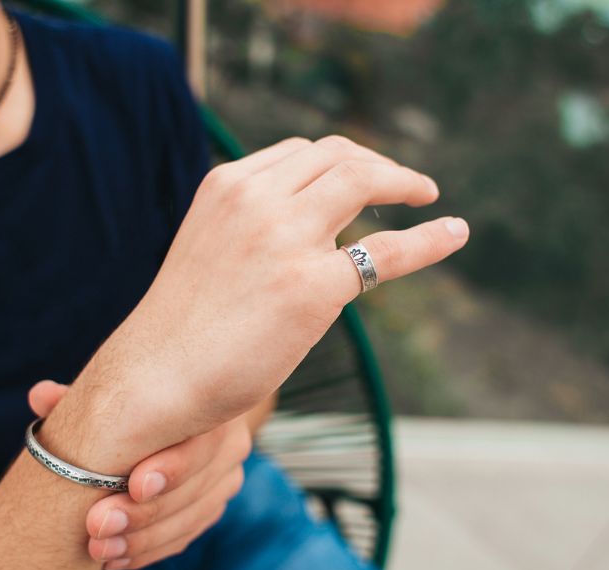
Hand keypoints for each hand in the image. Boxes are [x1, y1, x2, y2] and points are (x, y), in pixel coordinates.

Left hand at [29, 380, 250, 569]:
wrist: (176, 409)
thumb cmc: (140, 393)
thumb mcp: (113, 392)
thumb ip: (80, 395)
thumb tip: (41, 396)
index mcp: (209, 406)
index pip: (200, 442)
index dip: (171, 468)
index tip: (133, 485)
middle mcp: (228, 443)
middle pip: (194, 488)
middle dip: (144, 513)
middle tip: (98, 526)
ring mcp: (224, 477)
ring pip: (190, 518)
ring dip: (142, 540)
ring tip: (99, 549)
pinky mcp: (212, 504)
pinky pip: (185, 535)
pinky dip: (149, 550)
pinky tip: (116, 556)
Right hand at [66, 136, 468, 454]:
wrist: (154, 378)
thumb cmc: (181, 327)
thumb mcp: (209, 250)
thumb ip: (251, 228)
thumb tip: (307, 235)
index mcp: (226, 187)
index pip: (299, 153)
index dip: (340, 160)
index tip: (361, 174)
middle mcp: (255, 200)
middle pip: (337, 156)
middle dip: (377, 163)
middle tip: (403, 184)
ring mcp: (285, 239)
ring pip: (363, 180)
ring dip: (402, 182)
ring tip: (425, 195)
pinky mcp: (312, 287)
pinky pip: (389, 252)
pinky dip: (429, 238)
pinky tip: (455, 231)